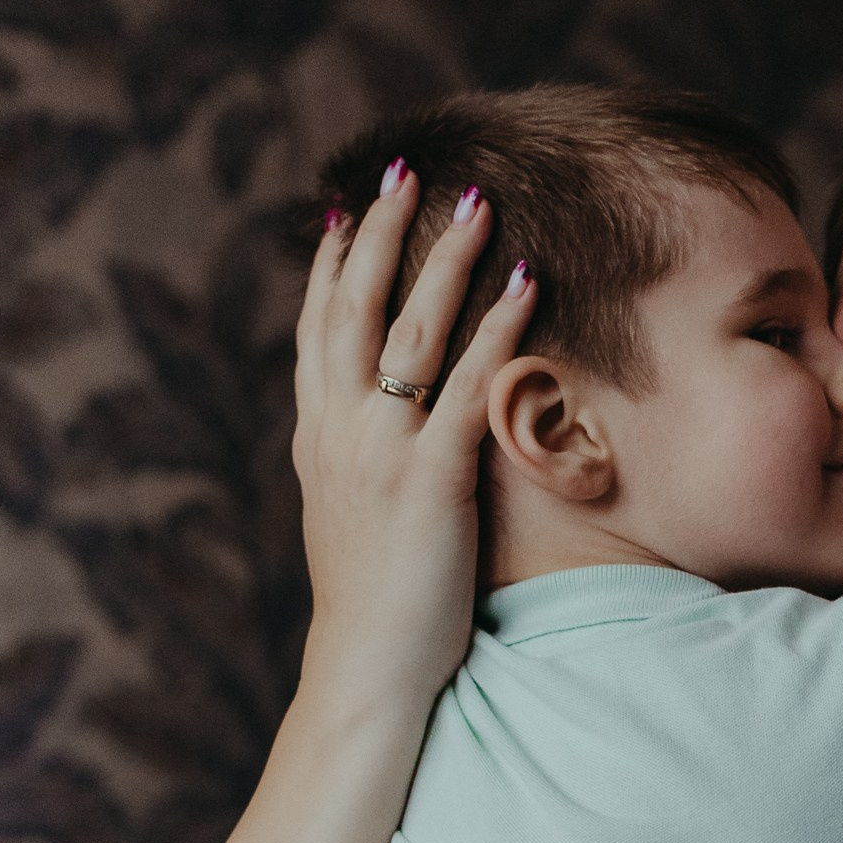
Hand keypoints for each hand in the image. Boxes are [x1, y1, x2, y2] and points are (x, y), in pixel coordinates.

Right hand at [294, 172, 537, 722]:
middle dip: (377, 232)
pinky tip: (526, 285)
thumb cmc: (376, 610)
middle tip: (402, 169)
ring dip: (444, 260)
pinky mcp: (431, 481)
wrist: (367, 673)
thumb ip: (360, 466)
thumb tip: (378, 435)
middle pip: (352, 308)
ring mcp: (381, 453)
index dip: (330, 264)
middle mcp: (341, 433)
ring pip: (409, 332)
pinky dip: (498, 329)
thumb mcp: (351, 522)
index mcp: (319, 440)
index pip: (316, 331)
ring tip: (475, 203)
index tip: (345, 208)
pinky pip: (467, 388)